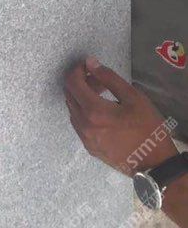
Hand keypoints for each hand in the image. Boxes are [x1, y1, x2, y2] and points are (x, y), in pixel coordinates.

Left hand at [64, 56, 176, 174]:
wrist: (156, 164)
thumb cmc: (148, 128)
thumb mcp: (133, 97)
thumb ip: (109, 78)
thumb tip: (90, 63)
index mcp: (93, 111)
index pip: (72, 83)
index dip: (77, 70)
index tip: (88, 66)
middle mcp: (84, 126)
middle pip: (70, 95)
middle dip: (80, 83)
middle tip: (99, 80)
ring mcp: (85, 139)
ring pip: (73, 110)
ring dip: (82, 98)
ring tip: (103, 95)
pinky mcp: (90, 148)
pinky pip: (79, 124)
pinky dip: (84, 112)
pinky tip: (101, 112)